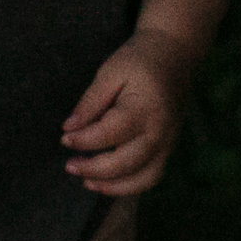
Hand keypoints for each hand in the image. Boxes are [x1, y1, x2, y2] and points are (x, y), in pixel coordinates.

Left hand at [60, 27, 196, 195]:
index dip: (83, 141)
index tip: (64, 138)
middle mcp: (160, 131)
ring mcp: (169, 142)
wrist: (175, 54)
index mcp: (144, 108)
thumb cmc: (139, 60)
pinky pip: (152, 176)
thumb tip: (69, 128)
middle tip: (70, 165)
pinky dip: (131, 185)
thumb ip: (90, 102)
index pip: (109, 134)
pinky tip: (109, 182)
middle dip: (93, 169)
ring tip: (87, 182)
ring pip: (142, 179)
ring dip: (113, 186)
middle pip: (125, 163)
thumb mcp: (110, 72)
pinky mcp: (170, 148)